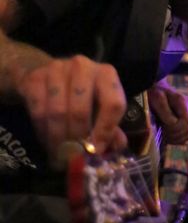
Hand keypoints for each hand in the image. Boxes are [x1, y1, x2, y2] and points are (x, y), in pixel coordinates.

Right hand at [11, 55, 127, 166]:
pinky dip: (43, 130)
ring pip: (58, 112)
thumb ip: (111, 127)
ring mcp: (57, 69)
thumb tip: (117, 147)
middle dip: (77, 138)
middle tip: (74, 156)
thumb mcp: (100, 105)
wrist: (46, 72)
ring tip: (60, 153)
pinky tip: (47, 139)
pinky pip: (38, 110)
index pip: (113, 103)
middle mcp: (83, 67)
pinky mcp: (36, 77)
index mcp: (106, 74)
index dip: (105, 130)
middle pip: (81, 110)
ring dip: (58, 138)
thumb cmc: (81, 93)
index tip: (96, 150)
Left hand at [147, 80, 187, 143]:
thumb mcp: (156, 98)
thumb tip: (173, 124)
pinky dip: (177, 140)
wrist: (155, 90)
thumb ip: (165, 110)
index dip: (174, 127)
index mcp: (182, 102)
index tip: (163, 126)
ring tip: (164, 134)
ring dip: (175, 139)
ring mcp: (187, 117)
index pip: (186, 121)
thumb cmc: (154, 93)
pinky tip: (168, 136)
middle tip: (162, 131)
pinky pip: (186, 137)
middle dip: (173, 134)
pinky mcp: (184, 124)